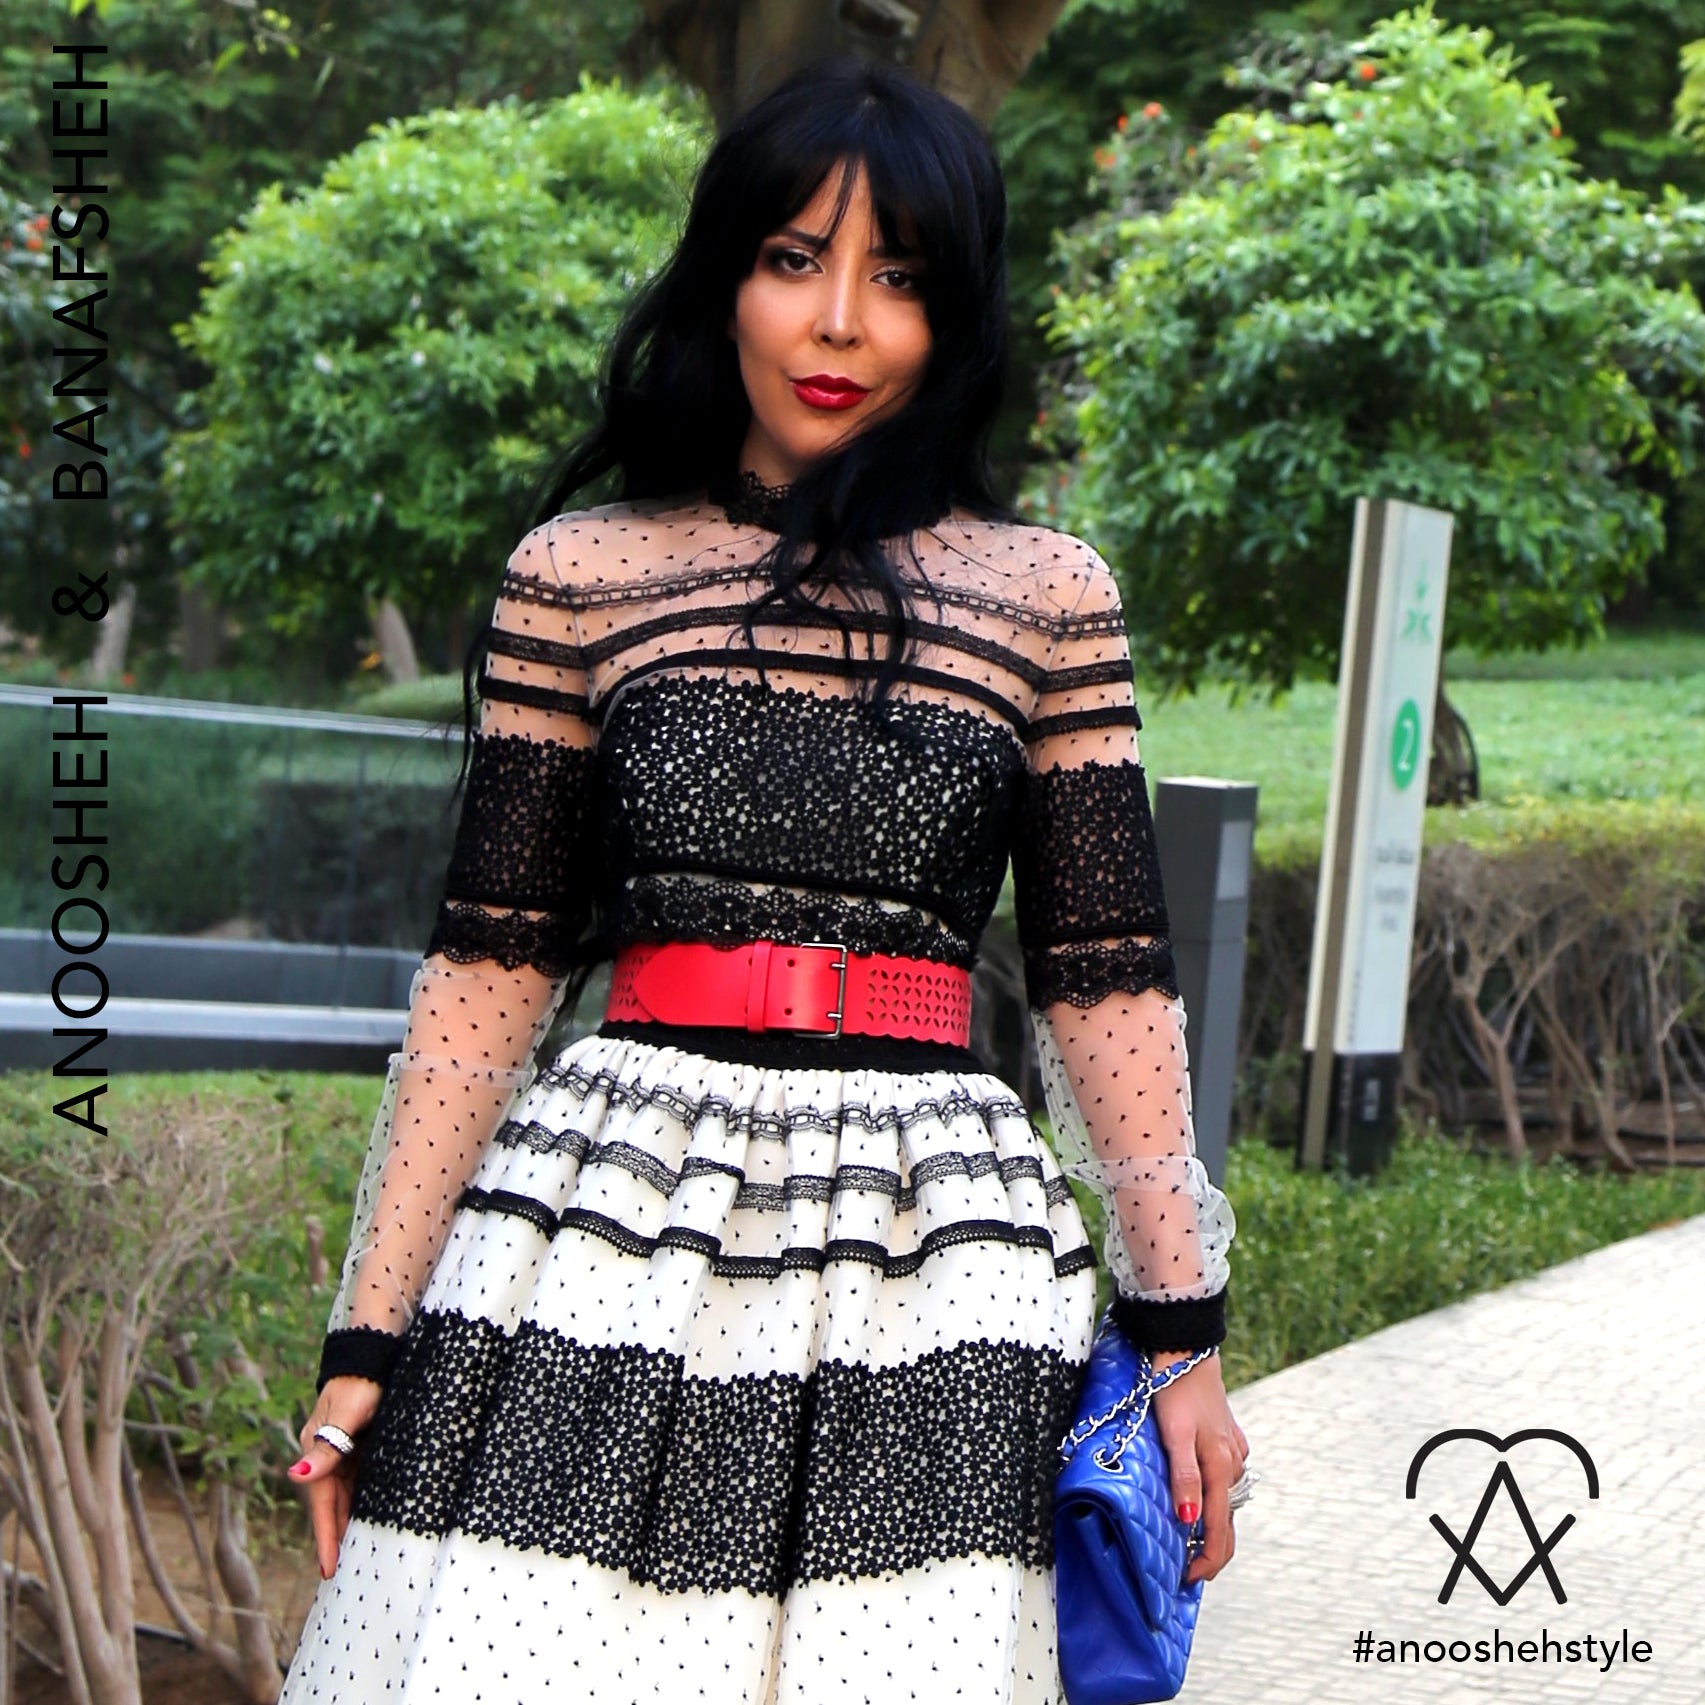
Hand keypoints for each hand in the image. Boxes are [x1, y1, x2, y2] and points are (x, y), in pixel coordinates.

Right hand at [289, 1375, 382, 1580]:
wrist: (375, 1350)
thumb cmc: (363, 1380)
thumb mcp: (346, 1414)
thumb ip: (326, 1447)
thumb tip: (295, 1475)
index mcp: (317, 1448)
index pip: (322, 1503)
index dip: (326, 1536)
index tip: (328, 1570)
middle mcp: (327, 1452)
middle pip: (333, 1503)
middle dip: (336, 1536)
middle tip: (341, 1574)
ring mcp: (343, 1449)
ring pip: (347, 1494)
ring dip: (350, 1521)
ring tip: (357, 1554)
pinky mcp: (360, 1443)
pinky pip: (360, 1480)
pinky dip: (363, 1500)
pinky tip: (372, 1516)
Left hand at [1149, 1351, 1249, 1586]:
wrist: (1185, 1347)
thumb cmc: (1175, 1390)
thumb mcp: (1174, 1435)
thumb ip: (1184, 1477)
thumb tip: (1190, 1522)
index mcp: (1219, 1467)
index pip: (1217, 1528)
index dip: (1207, 1559)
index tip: (1190, 1580)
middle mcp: (1232, 1462)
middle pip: (1227, 1519)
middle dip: (1213, 1550)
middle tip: (1192, 1571)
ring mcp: (1233, 1449)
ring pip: (1228, 1498)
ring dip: (1215, 1524)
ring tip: (1196, 1543)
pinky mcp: (1227, 1435)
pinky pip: (1227, 1475)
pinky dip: (1217, 1495)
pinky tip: (1206, 1496)